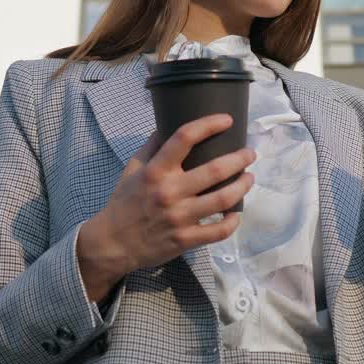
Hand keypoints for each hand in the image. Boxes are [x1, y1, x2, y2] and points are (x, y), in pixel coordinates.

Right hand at [77, 113, 255, 301]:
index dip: (209, 124)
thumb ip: (151, 146)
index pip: (184, 138)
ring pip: (223, 199)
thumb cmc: (125, 202)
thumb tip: (168, 124)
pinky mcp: (186, 239)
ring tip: (249, 178)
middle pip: (214, 170)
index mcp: (155, 171)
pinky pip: (218, 230)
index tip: (227, 120)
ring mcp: (179, 217)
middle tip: (250, 154)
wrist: (113, 243)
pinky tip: (236, 213)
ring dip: (242, 186)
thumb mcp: (132, 169)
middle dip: (239, 159)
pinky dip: (232, 221)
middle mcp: (169, 192)